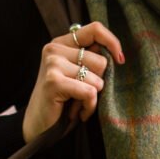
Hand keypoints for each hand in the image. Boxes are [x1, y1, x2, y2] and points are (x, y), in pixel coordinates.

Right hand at [22, 21, 123, 142]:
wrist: (38, 129)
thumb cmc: (64, 101)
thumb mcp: (78, 73)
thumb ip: (91, 58)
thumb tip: (115, 54)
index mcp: (62, 42)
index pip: (95, 29)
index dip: (112, 42)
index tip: (121, 59)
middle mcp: (55, 48)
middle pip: (101, 60)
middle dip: (98, 82)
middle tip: (82, 94)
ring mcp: (52, 63)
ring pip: (97, 78)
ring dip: (92, 98)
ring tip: (77, 104)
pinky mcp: (53, 81)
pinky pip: (90, 92)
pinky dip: (89, 106)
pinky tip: (77, 113)